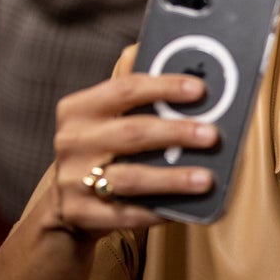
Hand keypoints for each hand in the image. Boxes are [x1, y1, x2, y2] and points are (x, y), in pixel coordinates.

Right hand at [50, 47, 218, 239]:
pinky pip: (127, 213)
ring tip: (206, 178)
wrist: (67, 204)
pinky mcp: (81, 213)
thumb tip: (174, 66)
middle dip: (177, 132)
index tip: (200, 90)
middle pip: (133, 132)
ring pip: (131, 177)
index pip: (126, 89)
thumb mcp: (109, 118)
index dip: (165, 87)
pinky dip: (158, 210)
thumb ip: (136, 94)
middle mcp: (73, 141)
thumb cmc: (103, 149)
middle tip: (212, 135)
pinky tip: (186, 206)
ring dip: (173, 178)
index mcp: (79, 109)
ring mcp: (73, 180)